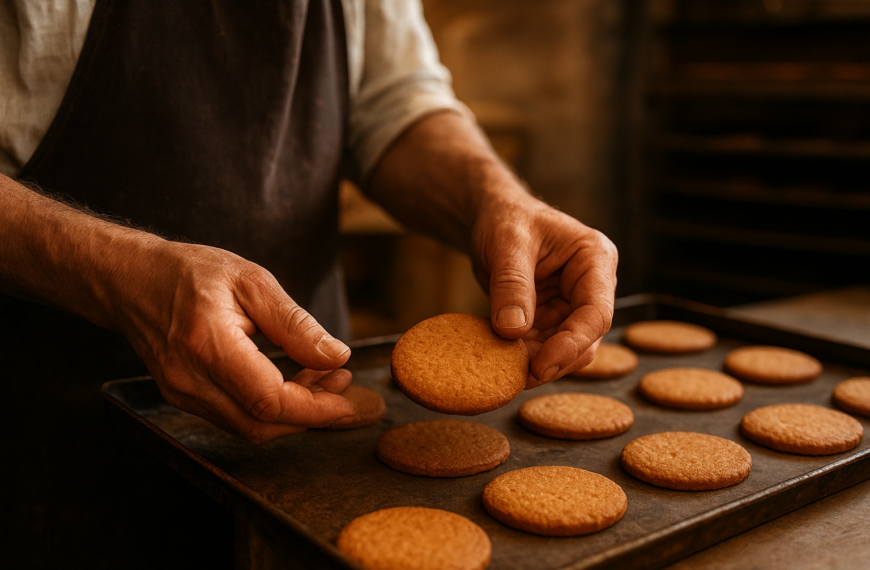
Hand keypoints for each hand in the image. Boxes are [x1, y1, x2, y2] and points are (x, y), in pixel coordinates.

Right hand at [108, 241, 355, 442]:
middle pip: (261, 424)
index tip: (346, 400)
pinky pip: (234, 417)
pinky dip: (269, 408)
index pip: (269, 400)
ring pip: (249, 427)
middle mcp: (189, 379)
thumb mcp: (252, 282)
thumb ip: (295, 324)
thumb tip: (336, 356)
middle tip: (341, 382)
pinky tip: (290, 382)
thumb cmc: (190, 273)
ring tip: (322, 378)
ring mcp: (182, 394)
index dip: (314, 409)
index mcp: (208, 345)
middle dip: (310, 413)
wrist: (131, 280)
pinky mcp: (183, 398)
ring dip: (292, 413)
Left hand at [472, 192, 617, 387]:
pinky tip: (499, 361)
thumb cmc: (507, 219)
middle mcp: (591, 287)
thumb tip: (513, 331)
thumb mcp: (507, 244)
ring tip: (502, 370)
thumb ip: (512, 285)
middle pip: (585, 339)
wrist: (493, 217)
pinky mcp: (552, 318)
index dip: (571, 344)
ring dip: (535, 363)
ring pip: (565, 350)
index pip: (596, 313)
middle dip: (552, 360)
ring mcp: (572, 305)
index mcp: (595, 260)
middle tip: (515, 376)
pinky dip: (523, 357)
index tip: (540, 365)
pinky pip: (543, 347)